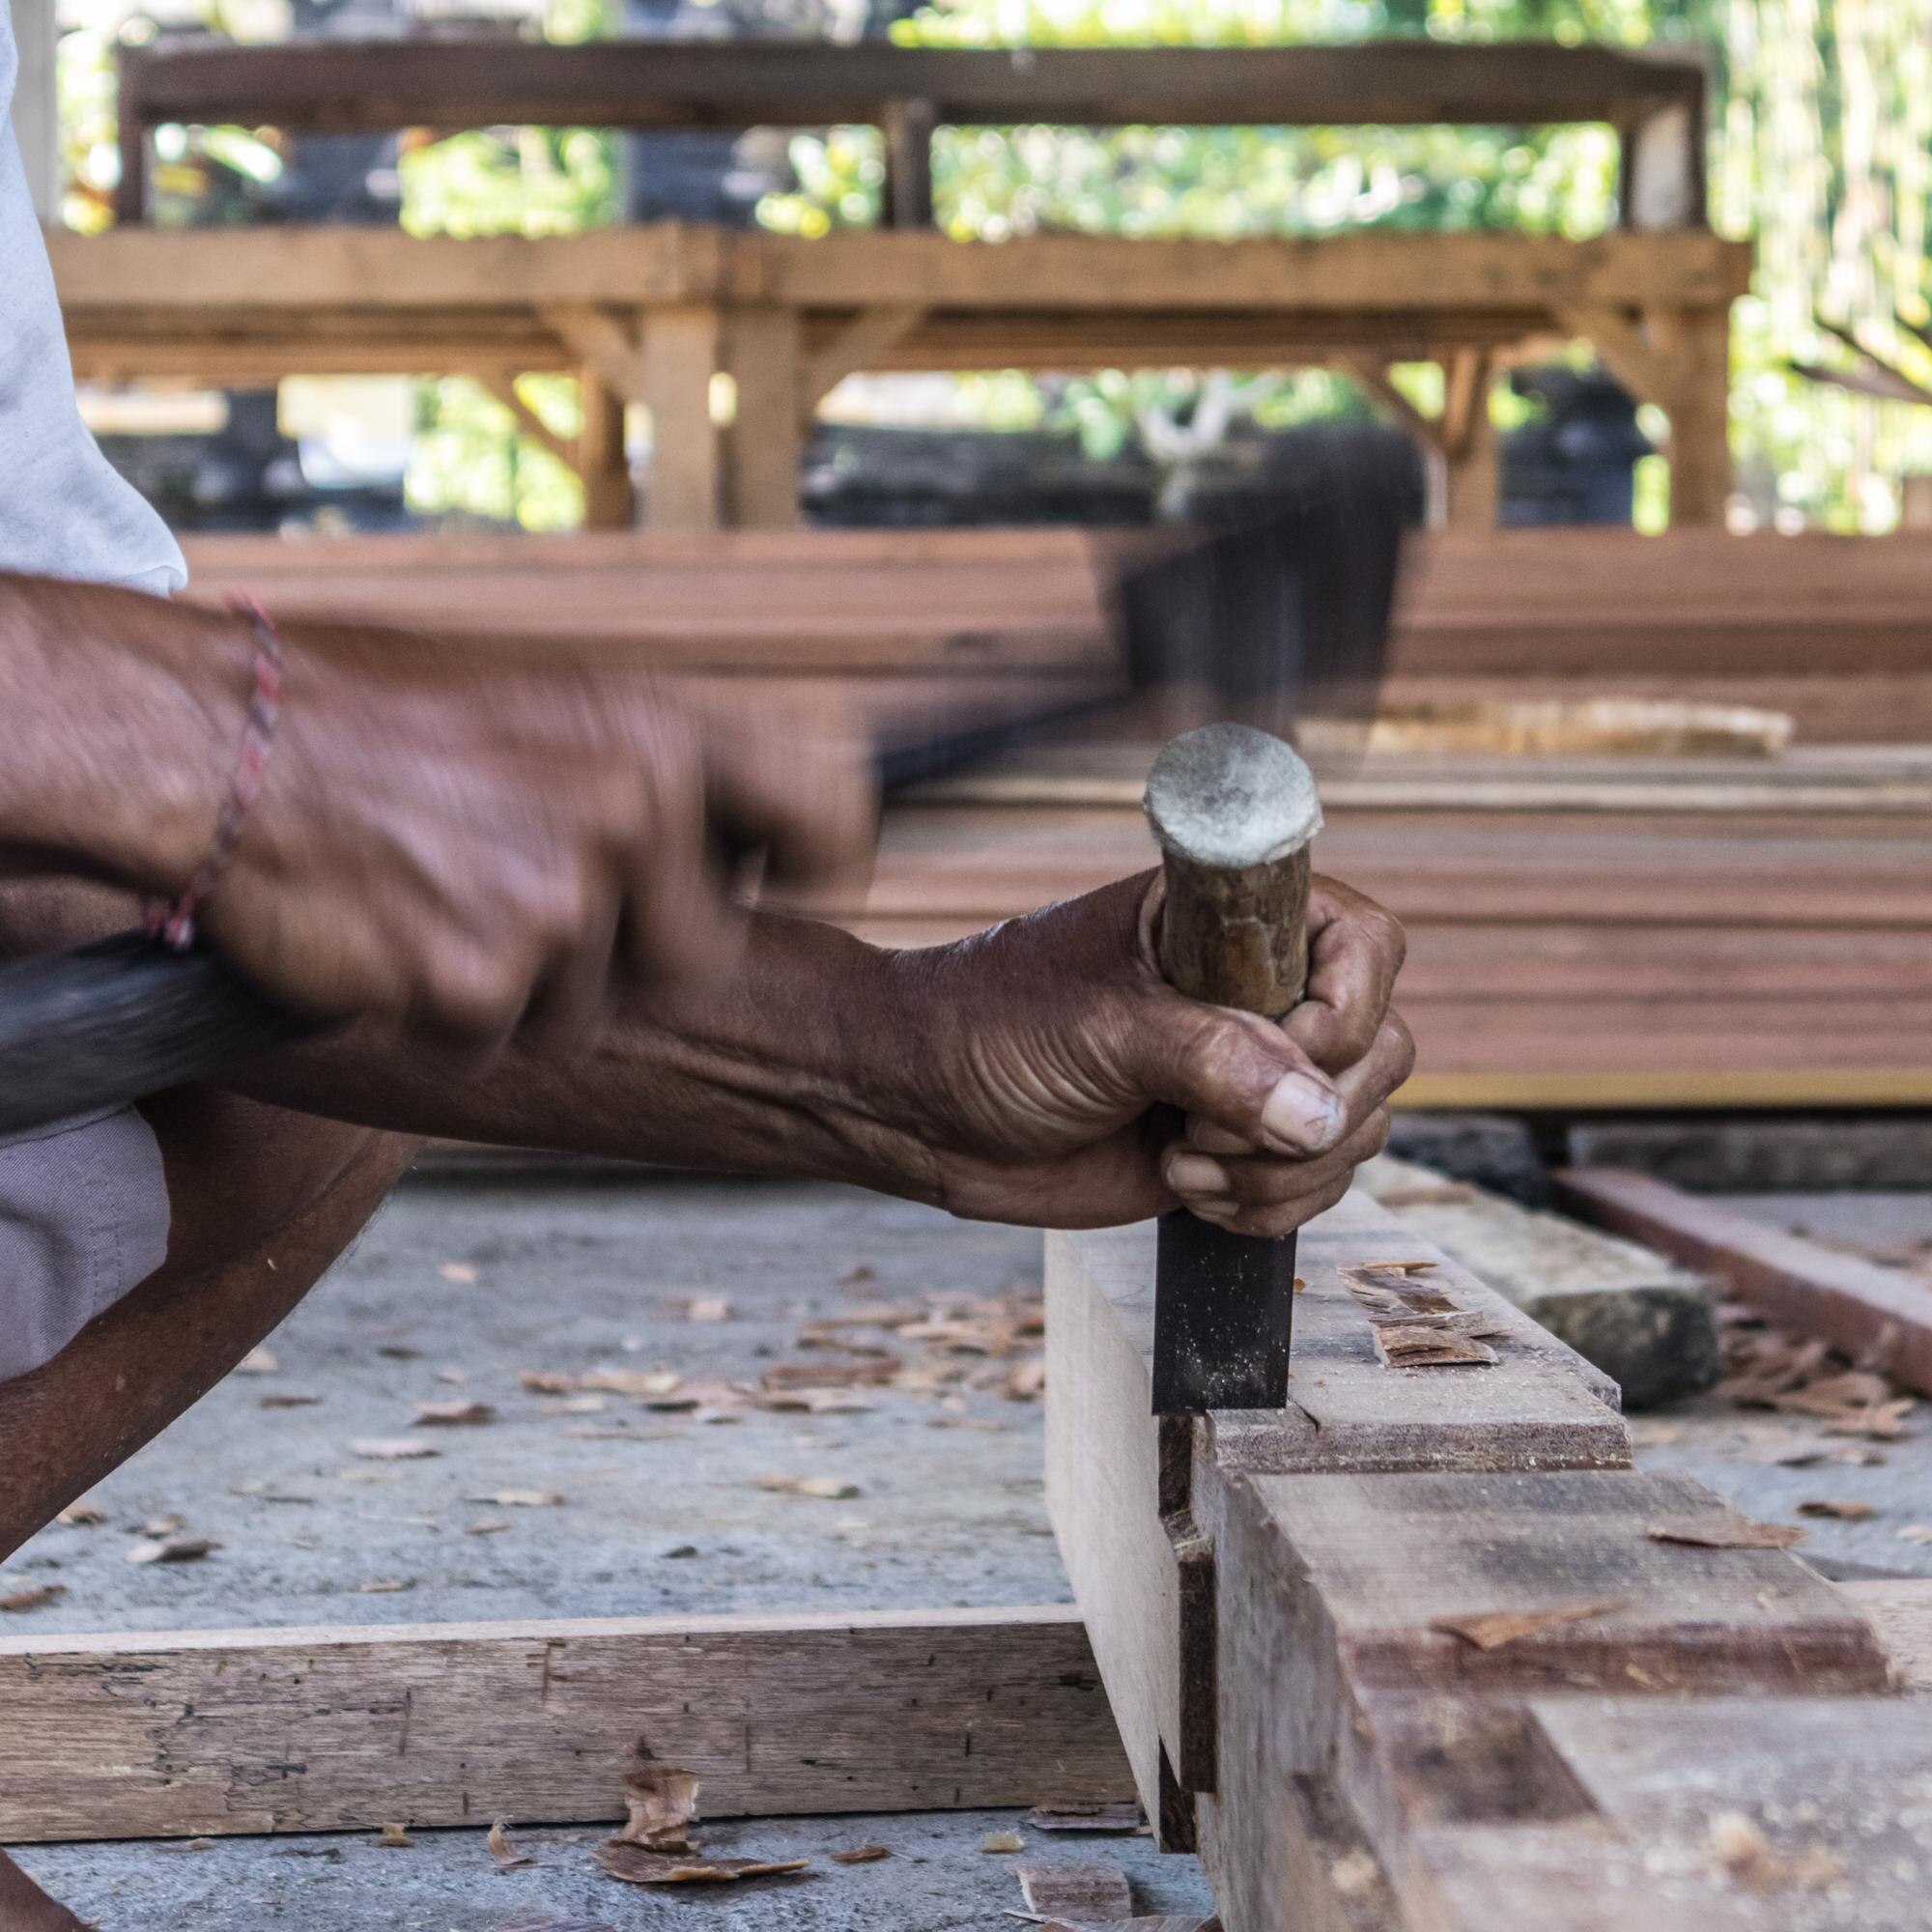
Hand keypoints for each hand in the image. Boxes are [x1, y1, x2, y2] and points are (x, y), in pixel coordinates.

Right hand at [196, 624, 872, 1038]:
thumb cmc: (366, 708)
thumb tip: (737, 821)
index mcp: (658, 724)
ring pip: (591, 1003)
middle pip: (703, 949)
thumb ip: (648, 759)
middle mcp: (633, 807)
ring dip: (525, 977)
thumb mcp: (539, 692)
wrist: (210, 741)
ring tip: (439, 887)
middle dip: (631, 949)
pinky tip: (391, 931)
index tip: (786, 878)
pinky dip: (445, 1006)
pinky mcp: (480, 983)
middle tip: (534, 894)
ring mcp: (560, 900)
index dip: (815, 861)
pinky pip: (498, 1034)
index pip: (830, 811)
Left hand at [906, 869, 1411, 1230]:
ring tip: (1181, 1155)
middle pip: (1380, 1048)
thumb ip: (1215, 1060)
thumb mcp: (1103, 1029)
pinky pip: (1318, 1183)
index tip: (1280, 1054)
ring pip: (1356, 1126)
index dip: (1347, 1008)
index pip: (1363, 942)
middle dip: (1309, 1111)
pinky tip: (1189, 1186)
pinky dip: (1271, 1205)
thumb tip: (1318, 1113)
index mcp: (1229, 921)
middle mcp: (1257, 990)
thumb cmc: (990, 1031)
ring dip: (1282, 1170)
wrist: (923, 1113)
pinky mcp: (1238, 1143)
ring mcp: (1254, 1071)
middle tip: (1201, 1120)